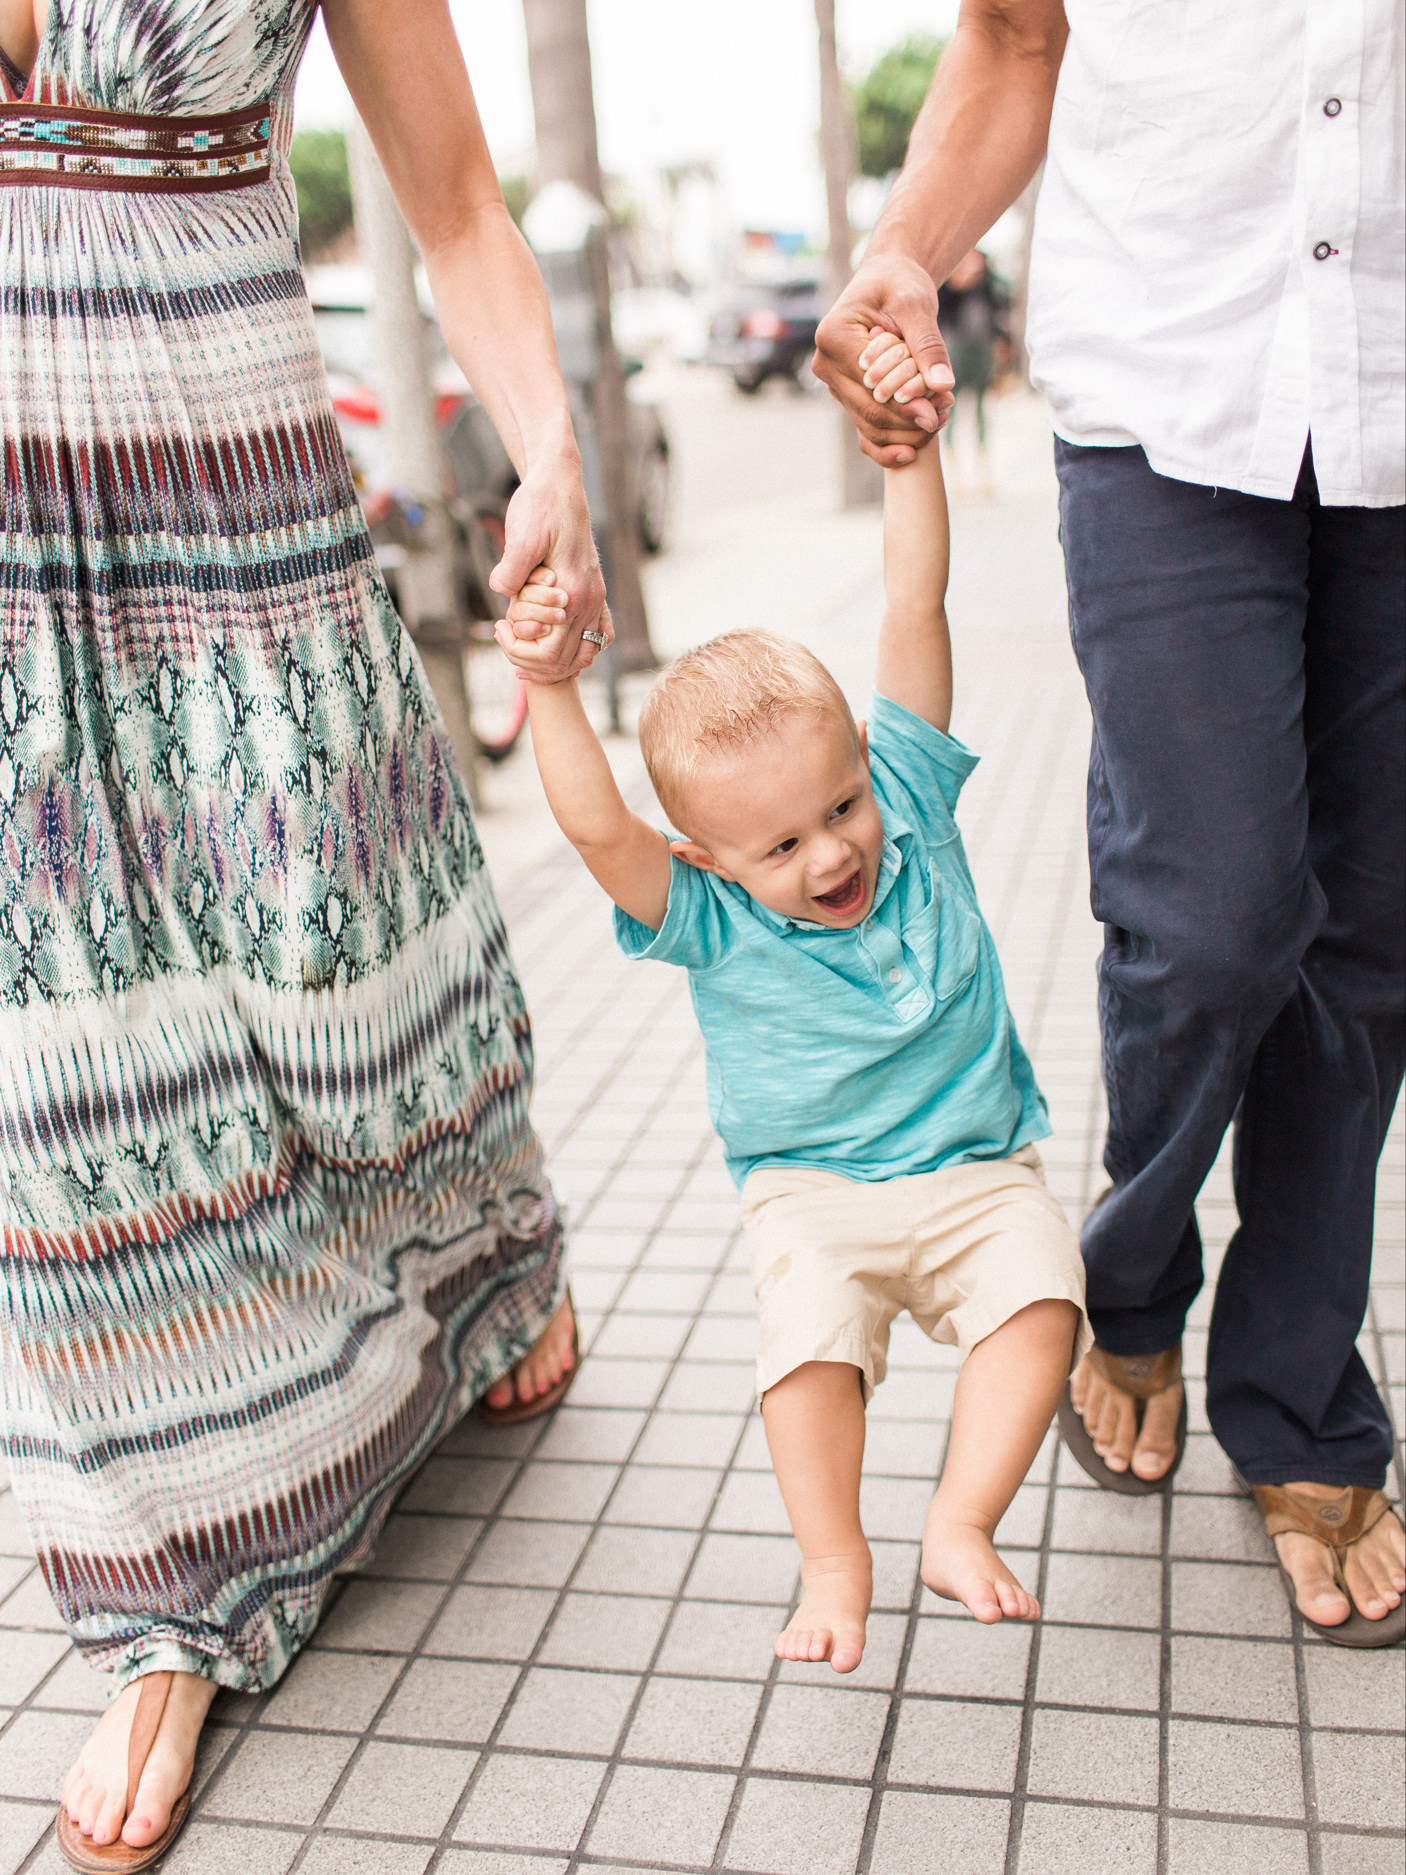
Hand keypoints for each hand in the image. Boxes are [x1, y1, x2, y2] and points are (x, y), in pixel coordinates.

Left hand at [490, 456, 610, 680]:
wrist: (559, 484)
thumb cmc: (539, 506)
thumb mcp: (520, 535)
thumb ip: (511, 570)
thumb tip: (503, 594)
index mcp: (572, 593)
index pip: (551, 653)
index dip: (519, 651)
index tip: (498, 626)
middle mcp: (589, 600)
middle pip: (565, 661)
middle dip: (530, 660)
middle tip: (505, 636)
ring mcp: (595, 597)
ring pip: (583, 655)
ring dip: (553, 660)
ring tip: (523, 644)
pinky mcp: (594, 591)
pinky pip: (598, 636)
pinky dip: (576, 650)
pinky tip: (552, 640)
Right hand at [813, 254, 954, 465]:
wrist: (889, 280)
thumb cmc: (900, 285)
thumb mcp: (917, 306)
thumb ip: (929, 345)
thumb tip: (943, 385)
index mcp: (833, 337)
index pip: (871, 384)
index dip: (906, 402)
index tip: (940, 410)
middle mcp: (825, 365)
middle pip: (868, 410)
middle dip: (908, 420)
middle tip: (944, 417)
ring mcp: (834, 384)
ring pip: (868, 425)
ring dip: (905, 431)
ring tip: (940, 419)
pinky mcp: (846, 395)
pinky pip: (864, 430)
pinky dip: (888, 444)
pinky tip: (913, 451)